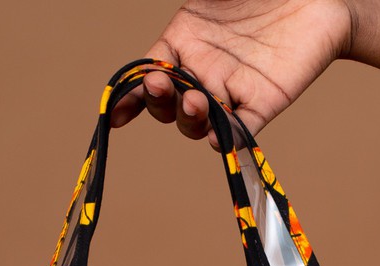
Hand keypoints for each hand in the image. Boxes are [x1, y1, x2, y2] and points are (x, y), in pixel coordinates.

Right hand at [110, 0, 352, 146]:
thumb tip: (158, 11)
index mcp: (184, 40)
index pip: (148, 73)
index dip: (129, 96)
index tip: (116, 112)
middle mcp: (203, 71)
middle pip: (168, 104)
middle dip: (159, 102)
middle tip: (163, 86)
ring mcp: (231, 91)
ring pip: (199, 120)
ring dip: (189, 119)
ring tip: (193, 102)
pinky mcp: (263, 104)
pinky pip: (240, 130)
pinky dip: (227, 138)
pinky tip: (215, 137)